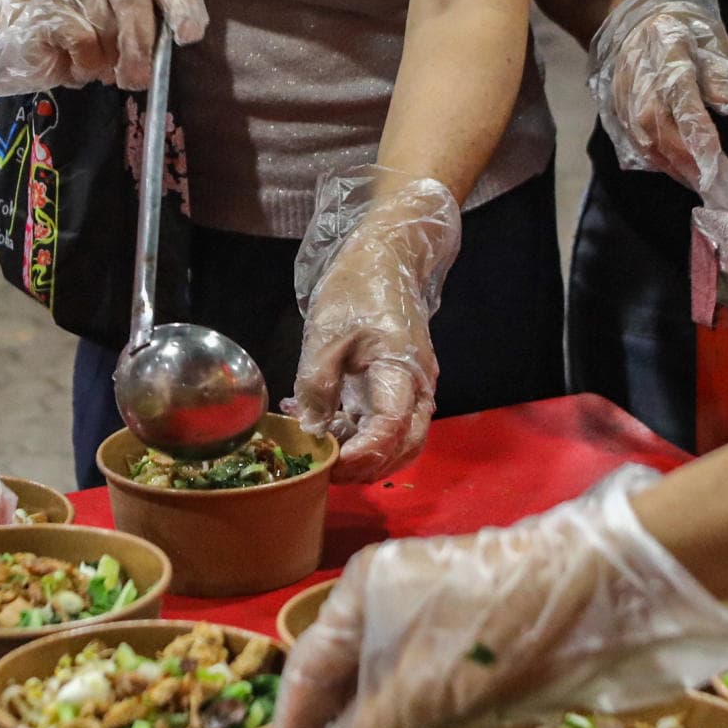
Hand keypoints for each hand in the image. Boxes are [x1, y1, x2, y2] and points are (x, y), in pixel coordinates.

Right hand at [0, 0, 206, 94]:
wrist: (16, 30)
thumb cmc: (82, 34)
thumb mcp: (120, 33)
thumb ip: (145, 35)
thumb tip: (165, 56)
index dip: (181, 4)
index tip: (187, 35)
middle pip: (132, 0)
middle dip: (139, 45)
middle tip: (135, 80)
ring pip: (103, 27)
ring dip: (105, 61)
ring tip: (97, 68)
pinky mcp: (47, 7)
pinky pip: (78, 40)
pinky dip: (82, 64)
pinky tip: (71, 63)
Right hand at [275, 467, 727, 727]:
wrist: (601, 589)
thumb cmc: (501, 622)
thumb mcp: (428, 681)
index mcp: (359, 594)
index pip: (306, 670)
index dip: (293, 726)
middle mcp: (385, 608)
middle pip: (344, 686)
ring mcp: (429, 630)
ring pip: (386, 700)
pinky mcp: (469, 655)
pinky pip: (424, 703)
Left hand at [290, 167, 460, 483]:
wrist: (387, 256)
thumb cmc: (357, 288)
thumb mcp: (326, 333)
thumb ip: (317, 384)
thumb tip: (310, 431)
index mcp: (402, 369)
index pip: (392, 427)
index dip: (364, 454)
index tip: (331, 464)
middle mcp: (417, 386)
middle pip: (405, 446)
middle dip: (369, 467)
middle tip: (326, 471)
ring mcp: (412, 388)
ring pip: (399, 441)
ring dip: (364, 456)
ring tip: (322, 451)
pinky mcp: (398, 387)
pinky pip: (386, 424)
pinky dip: (360, 435)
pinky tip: (325, 427)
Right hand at [587, 0, 727, 209]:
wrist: (629, 18)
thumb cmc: (679, 25)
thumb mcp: (710, 34)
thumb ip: (723, 68)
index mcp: (667, 55)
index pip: (682, 102)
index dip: (700, 137)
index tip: (721, 165)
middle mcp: (640, 80)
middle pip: (658, 131)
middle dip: (689, 165)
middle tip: (721, 190)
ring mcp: (623, 97)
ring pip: (645, 142)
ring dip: (676, 169)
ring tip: (706, 188)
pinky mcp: (616, 110)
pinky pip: (634, 144)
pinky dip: (659, 163)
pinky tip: (682, 173)